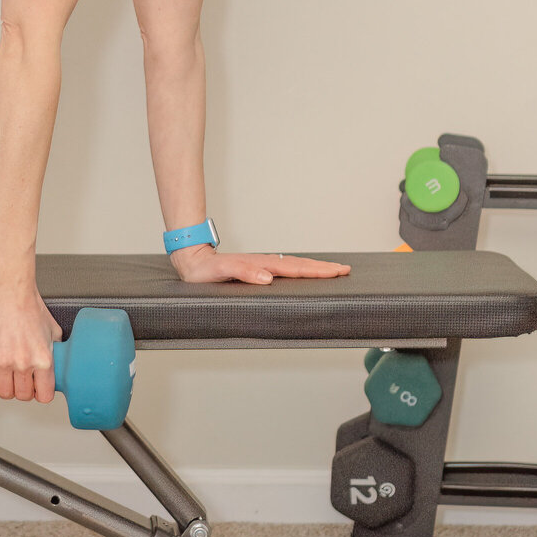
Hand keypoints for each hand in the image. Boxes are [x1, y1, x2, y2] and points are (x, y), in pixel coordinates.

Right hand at [0, 286, 65, 402]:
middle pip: (23, 396)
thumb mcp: (52, 330)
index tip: (37, 389)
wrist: (8, 292)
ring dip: (6, 390)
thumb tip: (57, 359)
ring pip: (4, 393)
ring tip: (7, 380)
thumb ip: (55, 348)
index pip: (44, 396)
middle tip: (21, 382)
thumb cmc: (28, 306)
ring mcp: (3, 362)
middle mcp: (24, 363)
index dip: (41, 394)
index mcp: (43, 359)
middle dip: (23, 391)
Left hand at [169, 245, 349, 286]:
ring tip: (333, 270)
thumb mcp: (222, 271)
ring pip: (294, 266)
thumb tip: (268, 276)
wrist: (191, 260)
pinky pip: (285, 269)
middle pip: (300, 264)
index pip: (295, 268)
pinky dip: (300, 270)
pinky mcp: (257, 269)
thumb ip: (244, 272)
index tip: (337, 271)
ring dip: (315, 268)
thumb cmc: (204, 270)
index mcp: (261, 264)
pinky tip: (304, 274)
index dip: (317, 270)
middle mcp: (265, 263)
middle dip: (323, 268)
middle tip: (345, 270)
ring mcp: (262, 265)